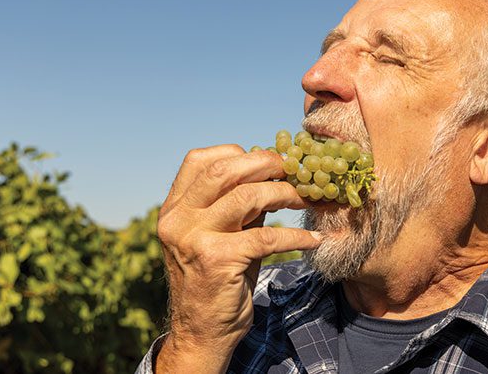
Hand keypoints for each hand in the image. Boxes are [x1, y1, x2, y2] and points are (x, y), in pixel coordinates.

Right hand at [154, 144, 321, 372]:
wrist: (202, 332)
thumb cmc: (218, 279)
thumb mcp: (222, 234)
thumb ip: (238, 205)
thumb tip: (274, 172)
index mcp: (174, 208)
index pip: (199, 160)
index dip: (238, 153)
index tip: (268, 161)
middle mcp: (177, 219)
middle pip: (223, 170)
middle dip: (264, 164)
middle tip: (294, 170)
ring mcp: (193, 238)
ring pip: (247, 197)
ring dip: (285, 194)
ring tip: (307, 198)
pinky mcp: (217, 260)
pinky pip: (266, 236)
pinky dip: (296, 235)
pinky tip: (313, 239)